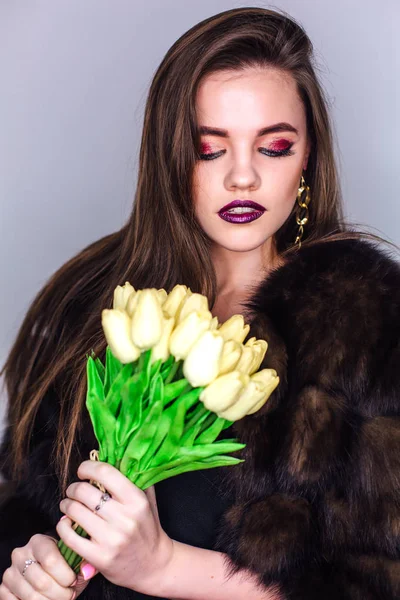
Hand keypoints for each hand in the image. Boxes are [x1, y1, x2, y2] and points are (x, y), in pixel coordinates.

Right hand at [0, 533, 87, 599]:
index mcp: (39, 541)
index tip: (73, 580)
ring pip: (31, 596)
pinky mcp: (3, 588)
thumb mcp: (76, 561)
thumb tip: (86, 571)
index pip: (50, 560)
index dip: (65, 576)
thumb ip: (83, 562)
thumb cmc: (65, 567)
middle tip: (69, 594)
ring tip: (60, 598)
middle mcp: (21, 554)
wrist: (50, 575)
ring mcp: (10, 571)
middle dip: (60, 593)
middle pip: (42, 582)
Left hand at [56, 460, 173, 594]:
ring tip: (68, 504)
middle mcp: (125, 519)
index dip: (88, 467)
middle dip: (74, 488)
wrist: (153, 565)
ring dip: (66, 504)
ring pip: (75, 512)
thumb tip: (116, 454)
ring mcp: (111, 539)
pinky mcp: (99, 557)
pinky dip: (63, 525)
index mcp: (137, 500)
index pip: (105, 473)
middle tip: (73, 489)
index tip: (83, 470)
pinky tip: (66, 522)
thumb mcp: (147, 500)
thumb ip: (135, 478)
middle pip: (85, 492)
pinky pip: (70, 536)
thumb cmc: (148, 528)